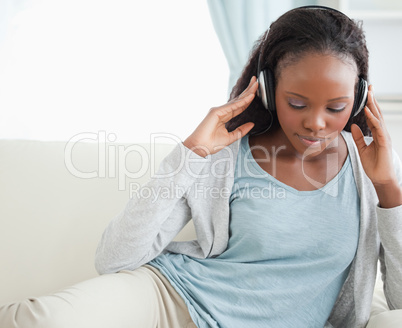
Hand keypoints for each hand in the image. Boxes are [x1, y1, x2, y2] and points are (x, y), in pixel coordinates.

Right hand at [183, 76, 257, 156]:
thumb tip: (252, 124)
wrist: (199, 148)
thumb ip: (241, 130)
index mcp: (224, 116)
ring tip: (256, 85)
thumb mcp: (230, 137)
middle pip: (238, 100)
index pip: (239, 106)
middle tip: (256, 82)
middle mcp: (221, 111)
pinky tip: (250, 97)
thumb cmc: (211, 144)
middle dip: (248, 91)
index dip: (248, 100)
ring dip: (247, 92)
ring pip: (236, 100)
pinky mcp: (216, 112)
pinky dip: (242, 101)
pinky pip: (232, 106)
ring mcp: (218, 110)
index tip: (256, 93)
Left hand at [351, 85, 401, 206]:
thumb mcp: (362, 149)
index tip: (365, 94)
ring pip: (378, 117)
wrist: (381, 179)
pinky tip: (368, 110)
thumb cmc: (373, 166)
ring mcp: (385, 136)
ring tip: (369, 93)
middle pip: (377, 113)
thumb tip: (353, 126)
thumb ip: (358, 137)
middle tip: (369, 86)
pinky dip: (372, 118)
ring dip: (373, 105)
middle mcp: (382, 133)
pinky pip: (378, 127)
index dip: (369, 105)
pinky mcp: (384, 142)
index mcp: (377, 134)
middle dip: (373, 100)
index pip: (373, 116)